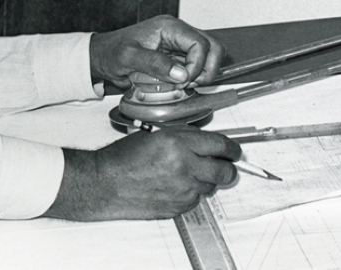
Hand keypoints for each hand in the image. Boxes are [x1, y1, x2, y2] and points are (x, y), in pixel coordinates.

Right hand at [43, 128, 240, 220]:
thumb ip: (184, 137)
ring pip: (210, 186)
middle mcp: (184, 166)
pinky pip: (195, 200)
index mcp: (178, 143)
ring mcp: (182, 189)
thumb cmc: (123, 158)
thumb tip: (207, 142)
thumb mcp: (155, 134)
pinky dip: (191, 193)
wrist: (105, 183)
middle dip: (227, 168)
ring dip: (205, 180)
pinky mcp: (177, 206)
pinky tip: (174, 186)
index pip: (219, 145)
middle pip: (223, 170)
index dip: (232, 149)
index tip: (235, 151)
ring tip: (187, 174)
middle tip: (225, 166)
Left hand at [89, 15, 224, 88]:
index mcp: (169, 27)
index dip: (198, 65)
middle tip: (190, 84)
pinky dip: (193, 77)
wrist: (102, 56)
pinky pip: (196, 66)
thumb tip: (181, 73)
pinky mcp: (177, 57)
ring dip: (202, 74)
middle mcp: (178, 33)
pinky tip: (179, 84)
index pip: (200, 43)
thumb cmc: (112, 51)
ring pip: (209, 57)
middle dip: (207, 69)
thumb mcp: (128, 57)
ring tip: (185, 85)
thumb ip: (155, 63)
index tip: (183, 81)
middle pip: (212, 47)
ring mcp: (179, 45)